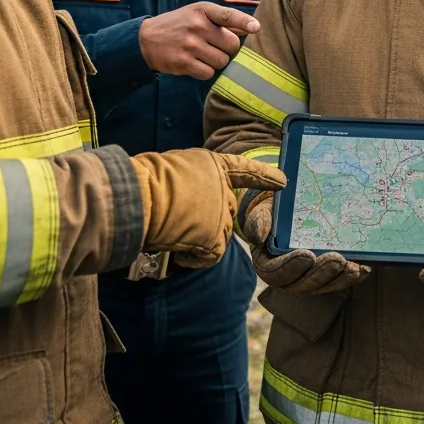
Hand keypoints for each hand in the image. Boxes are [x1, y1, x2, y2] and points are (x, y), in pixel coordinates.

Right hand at [130, 149, 285, 268]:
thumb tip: (186, 205)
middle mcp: (222, 187)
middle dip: (206, 221)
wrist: (139, 197)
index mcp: (211, 164)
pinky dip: (194, 259)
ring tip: (170, 232)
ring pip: (218, 235)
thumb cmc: (143, 183)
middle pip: (224, 211)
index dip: (264, 176)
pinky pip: (211, 255)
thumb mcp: (172, 172)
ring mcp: (222, 211)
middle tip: (177, 221)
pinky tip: (178, 251)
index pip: (243, 170)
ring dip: (197, 239)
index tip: (284, 181)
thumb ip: (190, 184)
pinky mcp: (216, 236)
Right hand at [139, 2, 258, 78]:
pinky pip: (209, 73)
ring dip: (216, 62)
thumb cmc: (179, 26)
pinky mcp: (183, 62)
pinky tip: (194, 63)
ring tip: (202, 54)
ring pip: (222, 61)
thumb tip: (251, 27)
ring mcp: (190, 44)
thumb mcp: (198, 14)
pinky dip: (205, 71)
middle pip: (232, 45)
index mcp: (203, 10)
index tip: (256, 28)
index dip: (244, 22)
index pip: (227, 15)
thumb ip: (224, 20)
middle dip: (227, 49)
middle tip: (213, 46)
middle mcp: (197, 25)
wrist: (145, 40)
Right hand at [243, 195, 369, 293]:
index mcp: (268, 266)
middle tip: (337, 260)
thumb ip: (258, 223)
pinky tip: (364, 268)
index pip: (278, 273)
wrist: (284, 215)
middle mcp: (289, 279)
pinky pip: (339, 280)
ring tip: (353, 267)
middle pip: (305, 284)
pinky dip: (353, 277)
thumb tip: (258, 236)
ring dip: (340, 279)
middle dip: (323, 273)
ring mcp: (309, 279)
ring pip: (324, 285)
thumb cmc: (271, 214)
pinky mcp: (327, 276)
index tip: (308, 255)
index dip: (293, 266)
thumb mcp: (260, 214)